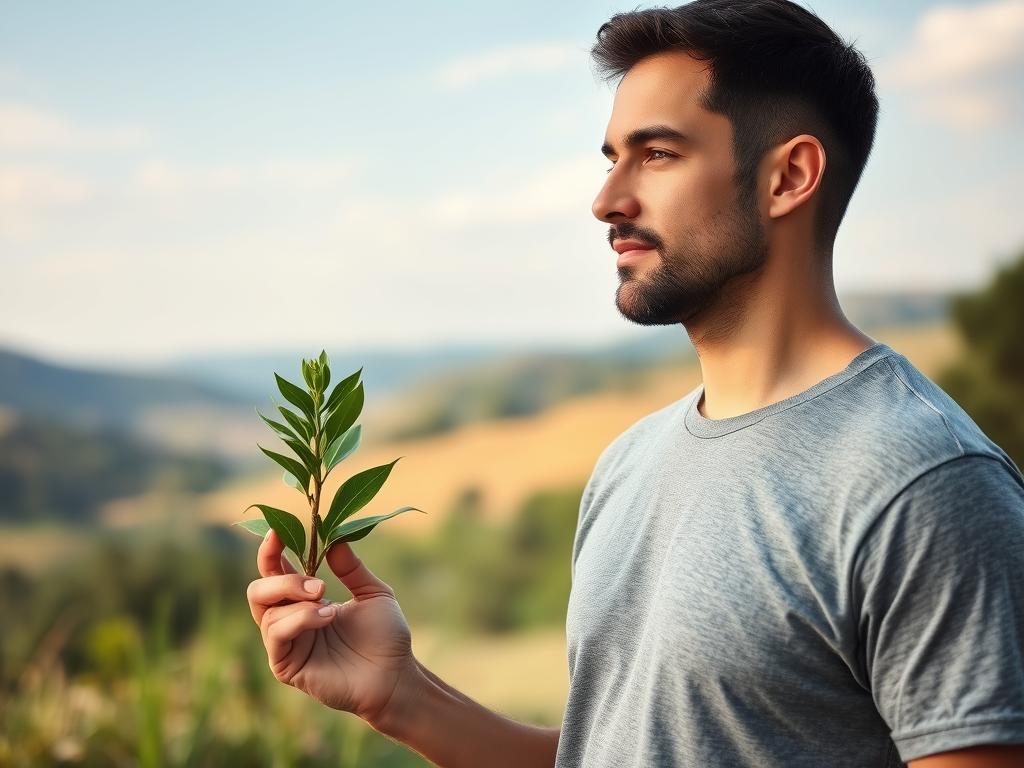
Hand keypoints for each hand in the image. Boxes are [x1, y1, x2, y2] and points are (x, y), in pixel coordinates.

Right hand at [246, 529, 419, 728]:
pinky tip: (326, 618)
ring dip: (298, 602)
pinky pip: (276, 635)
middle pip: (258, 590)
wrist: (395, 675)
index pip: (274, 571)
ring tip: (329, 605)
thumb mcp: (373, 592)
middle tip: (318, 584)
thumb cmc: (385, 636)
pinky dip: (299, 620)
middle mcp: (290, 620)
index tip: (278, 532)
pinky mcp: (286, 666)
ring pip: (265, 612)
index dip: (271, 551)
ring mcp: (286, 644)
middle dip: (283, 580)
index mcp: (305, 599)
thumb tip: (333, 539)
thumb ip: (351, 568)